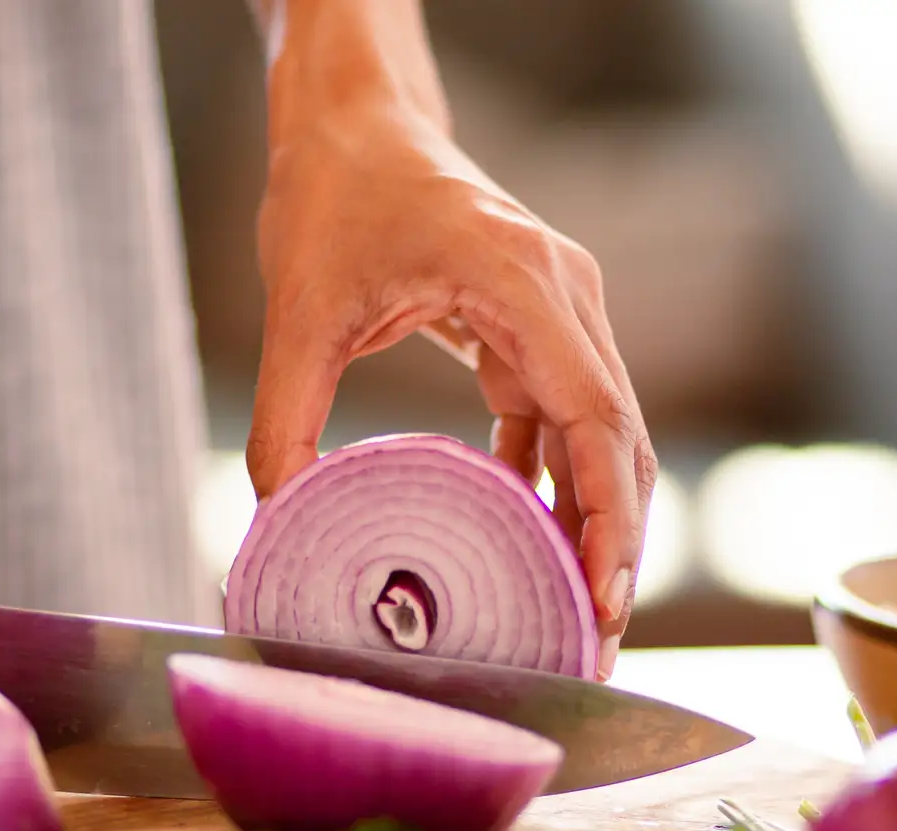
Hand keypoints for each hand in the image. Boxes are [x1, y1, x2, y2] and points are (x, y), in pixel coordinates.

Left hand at [244, 103, 655, 678]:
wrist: (355, 120)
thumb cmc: (336, 193)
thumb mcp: (300, 310)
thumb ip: (286, 420)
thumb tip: (275, 525)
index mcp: (527, 284)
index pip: (598, 419)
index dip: (609, 518)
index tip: (605, 600)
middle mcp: (566, 296)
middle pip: (621, 441)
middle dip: (614, 547)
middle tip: (594, 644)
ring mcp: (560, 310)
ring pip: (601, 436)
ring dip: (590, 524)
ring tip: (571, 617)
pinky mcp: (534, 327)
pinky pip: (560, 419)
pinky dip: (550, 485)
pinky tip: (524, 547)